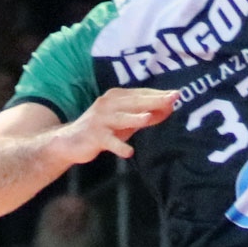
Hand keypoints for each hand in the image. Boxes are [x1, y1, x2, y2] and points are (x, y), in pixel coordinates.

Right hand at [51, 89, 179, 163]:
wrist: (70, 141)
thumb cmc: (103, 129)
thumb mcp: (125, 121)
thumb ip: (145, 115)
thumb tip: (170, 109)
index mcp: (116, 97)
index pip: (140, 93)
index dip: (158, 93)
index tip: (177, 94)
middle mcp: (108, 104)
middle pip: (134, 102)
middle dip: (154, 100)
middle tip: (172, 98)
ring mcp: (100, 120)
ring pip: (120, 118)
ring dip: (134, 118)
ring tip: (149, 118)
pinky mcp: (94, 136)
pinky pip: (108, 141)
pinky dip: (118, 146)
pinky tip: (129, 152)